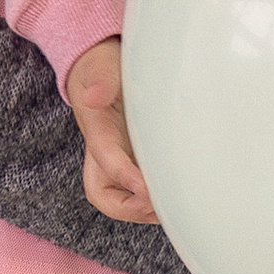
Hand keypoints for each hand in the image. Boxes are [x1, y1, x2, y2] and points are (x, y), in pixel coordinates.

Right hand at [62, 37, 158, 223]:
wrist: (99, 64)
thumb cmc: (102, 66)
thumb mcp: (101, 66)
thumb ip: (101, 80)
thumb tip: (94, 97)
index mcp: (97, 130)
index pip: (106, 160)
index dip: (124, 177)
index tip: (147, 188)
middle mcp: (105, 150)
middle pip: (104, 194)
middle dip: (128, 208)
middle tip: (158, 208)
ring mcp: (118, 156)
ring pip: (121, 196)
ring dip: (144, 209)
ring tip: (173, 207)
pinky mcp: (134, 156)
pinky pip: (140, 185)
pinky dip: (154, 197)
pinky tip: (178, 194)